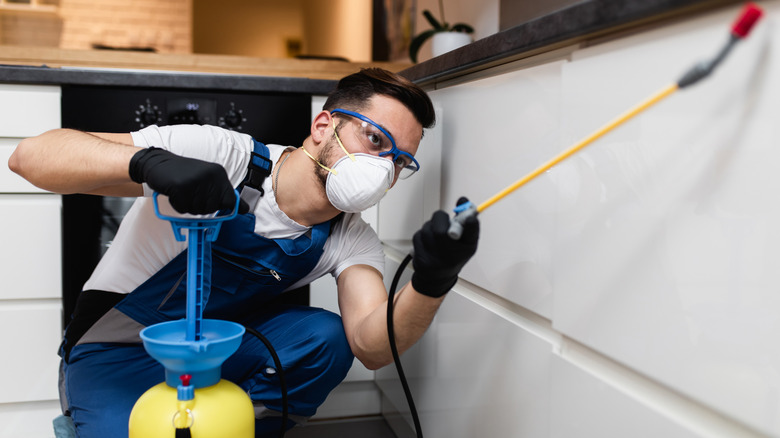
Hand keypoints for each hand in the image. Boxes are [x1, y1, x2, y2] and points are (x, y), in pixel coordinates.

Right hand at [129, 147, 247, 213]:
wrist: (158, 163)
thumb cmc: (183, 174)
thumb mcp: (206, 178)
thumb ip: (221, 192)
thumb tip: (244, 209)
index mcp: (219, 173)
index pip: (231, 199)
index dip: (227, 207)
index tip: (227, 208)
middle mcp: (210, 176)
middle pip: (213, 208)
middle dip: (201, 207)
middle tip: (191, 195)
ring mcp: (196, 181)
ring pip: (197, 210)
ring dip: (188, 206)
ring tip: (182, 192)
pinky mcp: (180, 187)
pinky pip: (182, 208)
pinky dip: (176, 205)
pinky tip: (174, 193)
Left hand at [411, 197, 479, 296]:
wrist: (437, 277)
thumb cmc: (454, 256)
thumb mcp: (466, 241)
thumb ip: (466, 221)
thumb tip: (462, 200)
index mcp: (466, 248)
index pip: (471, 232)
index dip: (470, 223)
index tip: (470, 217)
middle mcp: (451, 254)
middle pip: (440, 225)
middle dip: (441, 219)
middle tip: (445, 223)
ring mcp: (434, 258)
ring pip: (427, 228)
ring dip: (431, 228)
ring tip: (437, 238)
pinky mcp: (420, 259)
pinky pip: (418, 236)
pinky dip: (422, 237)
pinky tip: (428, 244)